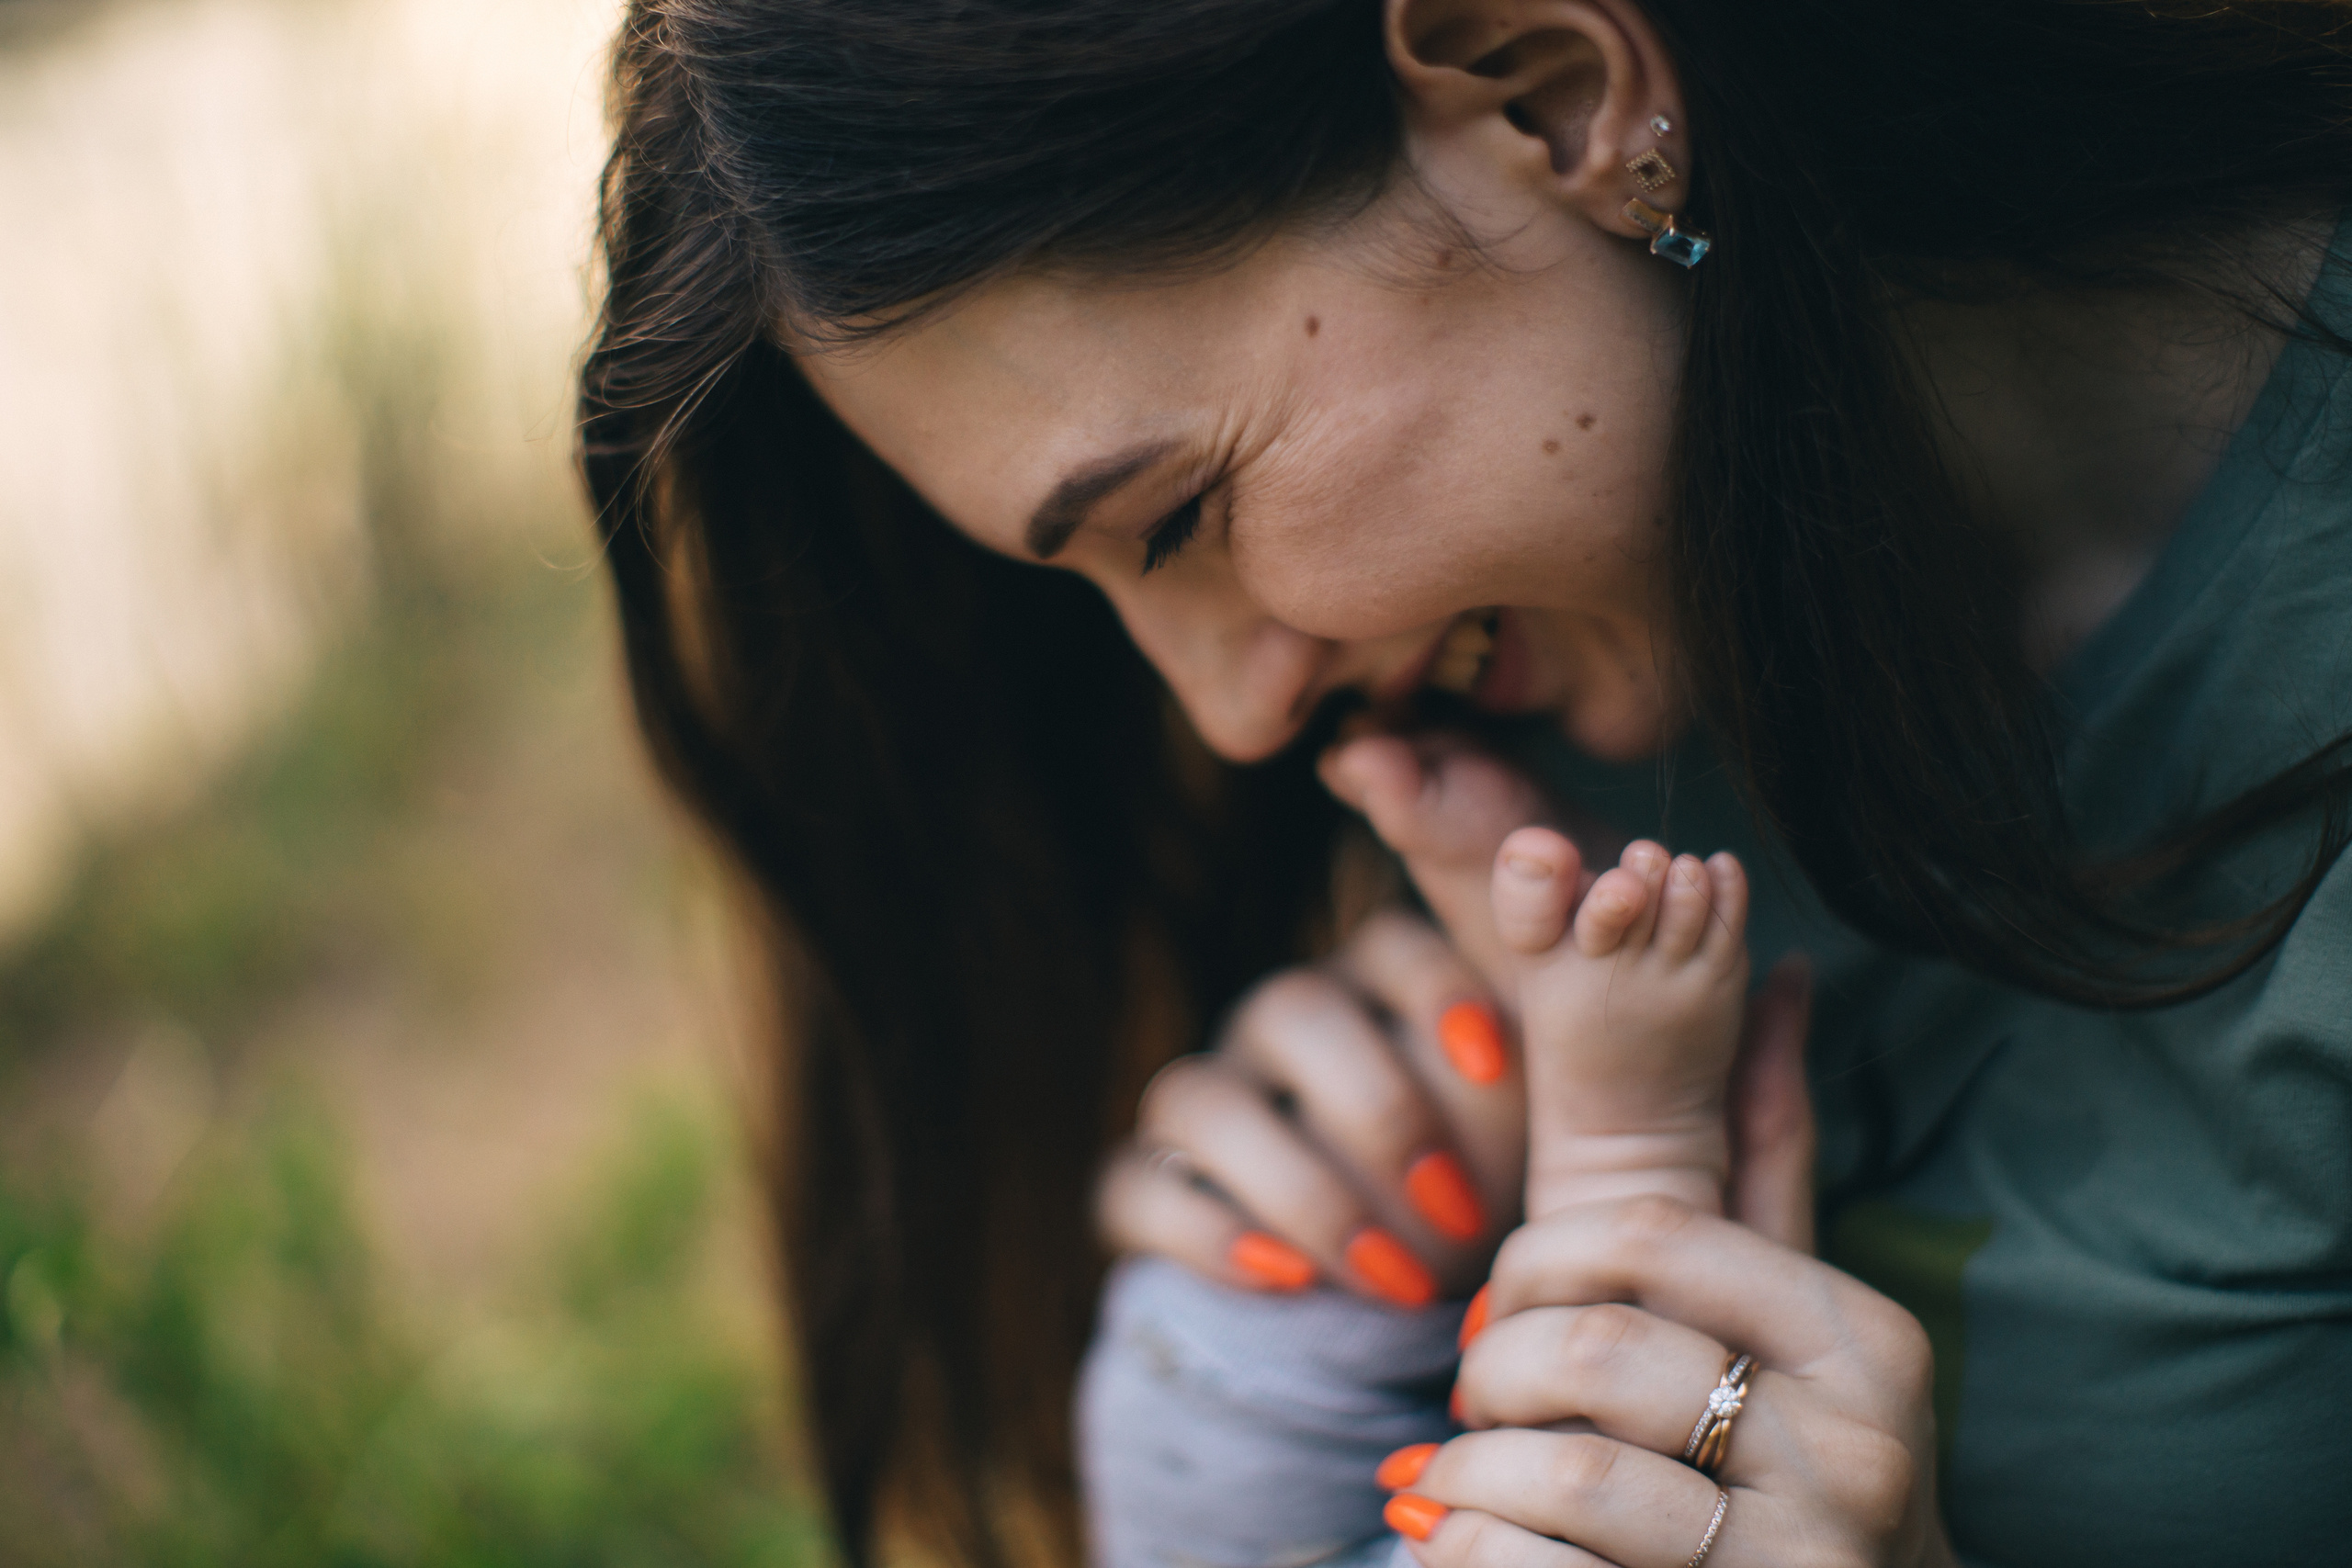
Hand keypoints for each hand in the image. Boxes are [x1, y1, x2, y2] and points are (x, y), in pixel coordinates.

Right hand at [1097, 908, 1527, 1304]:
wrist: (1409, 1296)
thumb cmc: (1491, 1188)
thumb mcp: (1530, 1134)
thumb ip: (1537, 1073)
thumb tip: (1525, 1012)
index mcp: (1378, 989)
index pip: (1389, 945)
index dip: (1435, 990)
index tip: (1495, 1060)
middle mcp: (1281, 1027)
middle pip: (1290, 1012)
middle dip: (1377, 1112)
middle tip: (1460, 1211)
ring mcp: (1209, 1101)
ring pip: (1199, 1096)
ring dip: (1300, 1188)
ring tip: (1391, 1275)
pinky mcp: (1149, 1188)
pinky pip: (1135, 1188)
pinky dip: (1205, 1234)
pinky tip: (1289, 1281)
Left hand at [1380, 1199, 1954, 1567]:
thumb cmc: (1796, 1462)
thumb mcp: (1799, 1319)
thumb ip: (1772, 1160)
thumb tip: (1783, 971)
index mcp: (1863, 1341)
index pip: (1647, 1233)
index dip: (1534, 1256)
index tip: (1503, 1300)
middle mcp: (1855, 1452)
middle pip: (1589, 1350)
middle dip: (1494, 1369)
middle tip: (1476, 1395)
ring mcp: (1799, 1556)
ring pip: (1561, 1474)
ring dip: (1470, 1470)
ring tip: (1459, 1476)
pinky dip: (1464, 1549)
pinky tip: (1462, 1539)